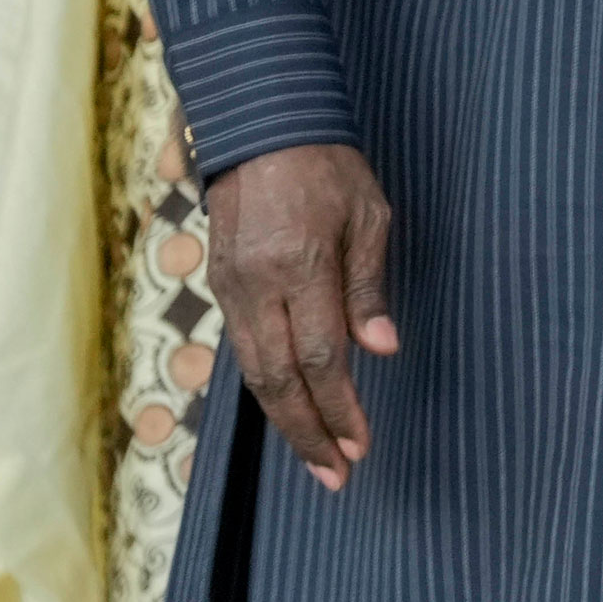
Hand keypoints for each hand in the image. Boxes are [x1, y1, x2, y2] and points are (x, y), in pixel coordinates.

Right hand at [205, 143, 397, 492]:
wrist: (262, 126)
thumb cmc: (329, 166)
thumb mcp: (370, 216)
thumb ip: (369, 287)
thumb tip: (381, 350)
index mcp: (301, 267)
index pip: (320, 358)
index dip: (341, 408)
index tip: (362, 444)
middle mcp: (257, 286)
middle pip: (279, 380)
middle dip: (309, 433)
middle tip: (338, 475)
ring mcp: (232, 288)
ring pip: (254, 373)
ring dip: (287, 421)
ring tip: (319, 457)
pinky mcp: (220, 285)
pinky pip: (243, 350)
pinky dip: (268, 387)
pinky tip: (293, 408)